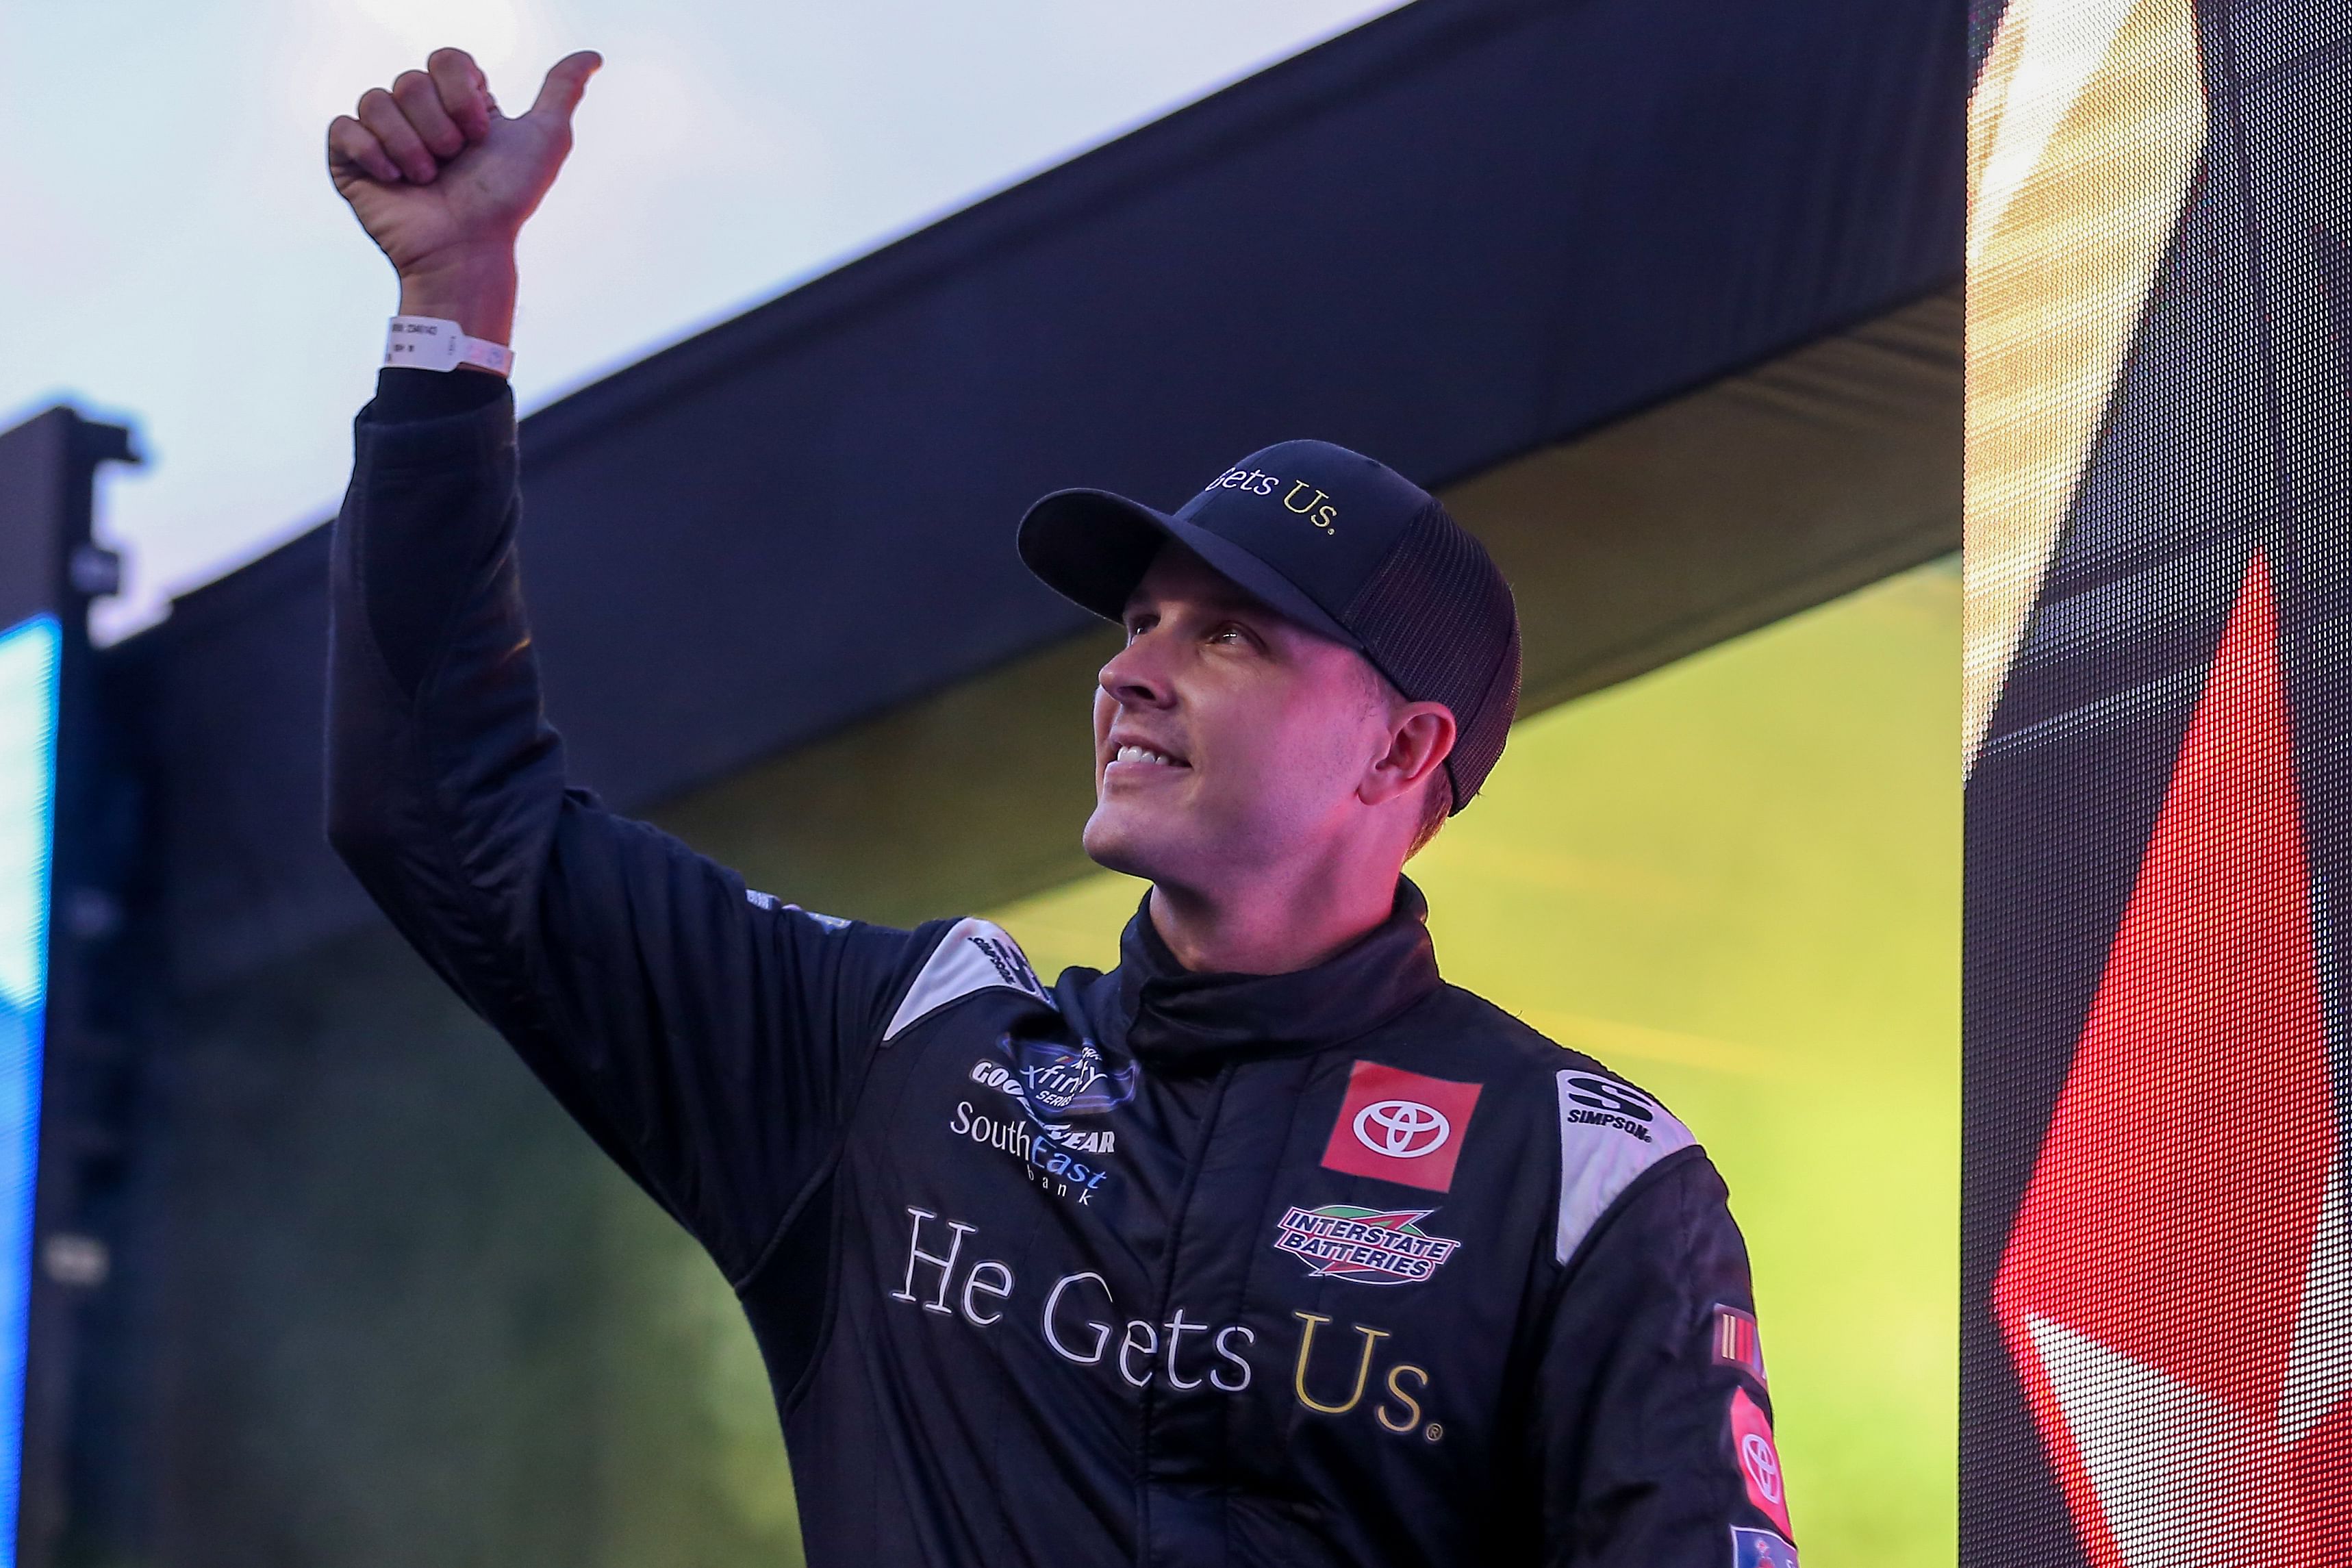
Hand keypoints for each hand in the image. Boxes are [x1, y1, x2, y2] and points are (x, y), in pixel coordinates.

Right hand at [327, 48, 599, 342]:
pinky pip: (343, 126)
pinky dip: (373, 153)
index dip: (462, 95)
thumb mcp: (546, 139)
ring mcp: (381, 134)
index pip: (447, 59)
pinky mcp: (349, 158)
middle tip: (453, 162)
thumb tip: (592, 56)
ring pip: (376, 99)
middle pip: (411, 79)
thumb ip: (563, 91)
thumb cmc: (507, 200)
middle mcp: (417, 112)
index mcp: (456, 100)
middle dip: (439, 127)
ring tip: (427, 179)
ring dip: (410, 145)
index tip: (481, 135)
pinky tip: (395, 180)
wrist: (468, 249)